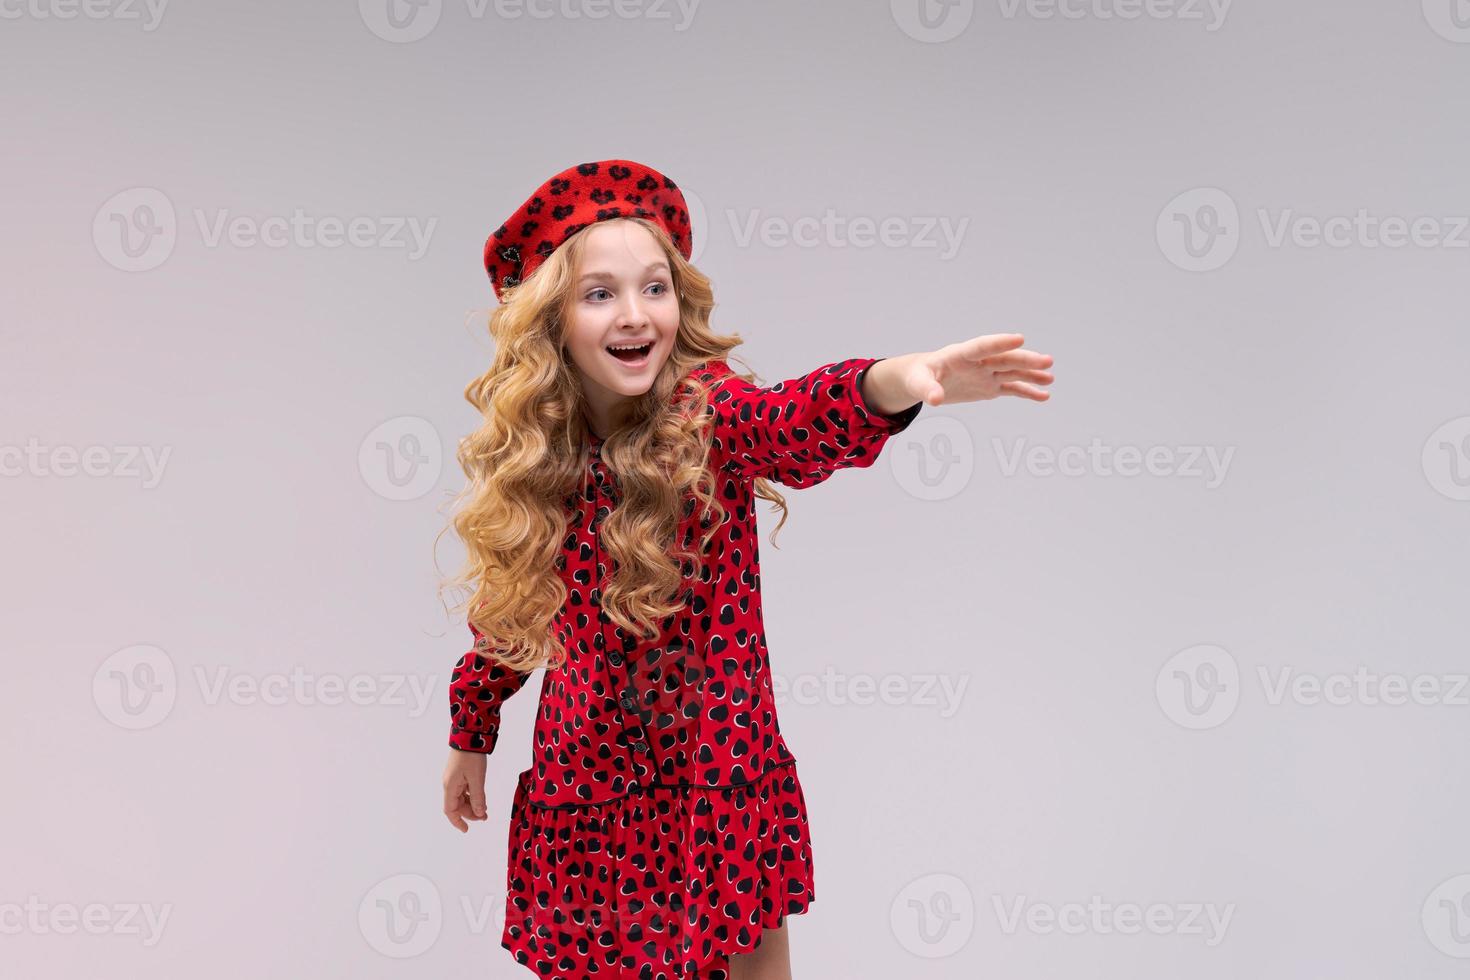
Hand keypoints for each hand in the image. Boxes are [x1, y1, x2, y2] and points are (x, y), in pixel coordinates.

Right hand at [443, 748, 488, 832]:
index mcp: (450, 787)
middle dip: (470, 813)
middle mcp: (449, 784)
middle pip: (457, 805)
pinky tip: (482, 797)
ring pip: (461, 797)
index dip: (458, 821)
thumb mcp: (477, 778)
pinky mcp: (459, 773)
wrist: (469, 735)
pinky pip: (464, 789)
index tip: (466, 830)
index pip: (450, 811)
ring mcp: (454, 778)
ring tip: (486, 809)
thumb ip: (478, 797)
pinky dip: (472, 795)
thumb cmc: (471, 756)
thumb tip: (479, 814)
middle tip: (485, 817)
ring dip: (472, 804)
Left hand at [904, 334, 1054, 405]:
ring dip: (1031, 375)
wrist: (924, 378)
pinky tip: (1044, 396)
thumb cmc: (919, 375)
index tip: (1020, 338)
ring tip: (1050, 378)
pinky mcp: (990, 387)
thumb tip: (934, 399)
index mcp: (960, 354)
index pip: (982, 346)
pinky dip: (1027, 392)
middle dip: (1025, 360)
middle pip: (1005, 359)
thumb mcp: (918, 382)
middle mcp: (978, 362)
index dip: (1000, 342)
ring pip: (1013, 373)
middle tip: (1047, 361)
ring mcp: (987, 374)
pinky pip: (1012, 389)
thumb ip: (928, 389)